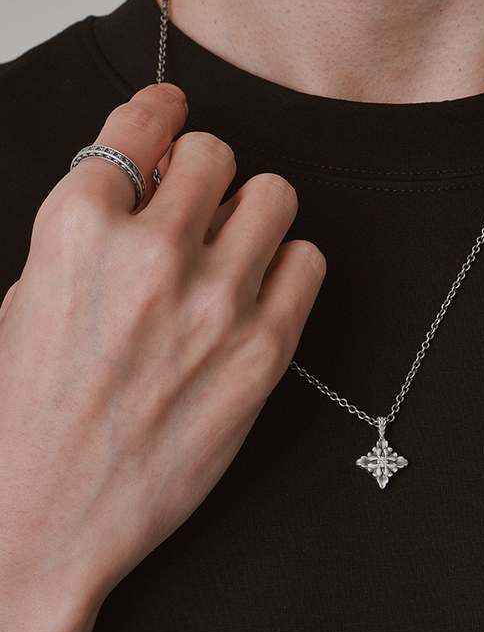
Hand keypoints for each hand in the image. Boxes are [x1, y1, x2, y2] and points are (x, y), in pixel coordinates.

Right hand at [0, 83, 324, 610]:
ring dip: (252, 213)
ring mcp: (212, 304)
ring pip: (274, 196)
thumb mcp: (29, 298)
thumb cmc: (26, 418)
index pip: (140, 123)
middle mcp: (149, 254)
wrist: (41, 521)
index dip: (159, 109)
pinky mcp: (262, 354)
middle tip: (196, 207)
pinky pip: (307, 262)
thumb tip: (151, 184)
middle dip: (204, 173)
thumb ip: (90, 232)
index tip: (171, 113)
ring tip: (230, 251)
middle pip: (216, 152)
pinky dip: (286, 267)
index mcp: (76, 228)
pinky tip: (257, 293)